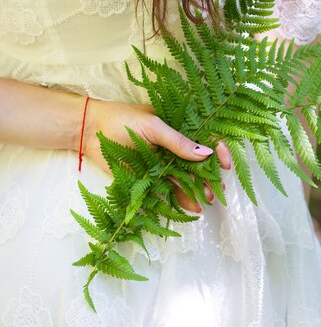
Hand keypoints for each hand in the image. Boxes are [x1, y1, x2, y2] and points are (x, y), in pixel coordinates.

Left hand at [84, 99, 230, 211]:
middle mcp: (171, 146)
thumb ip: (177, 141)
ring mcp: (160, 162)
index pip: (203, 138)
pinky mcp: (148, 177)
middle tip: (219, 191)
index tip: (225, 164)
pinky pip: (167, 189)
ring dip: (197, 190)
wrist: (89, 131)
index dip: (217, 150)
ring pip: (184, 179)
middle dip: (209, 176)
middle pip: (196, 163)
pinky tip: (191, 207)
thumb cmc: (121, 120)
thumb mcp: (152, 126)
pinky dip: (179, 198)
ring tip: (207, 201)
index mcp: (176, 127)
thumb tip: (206, 153)